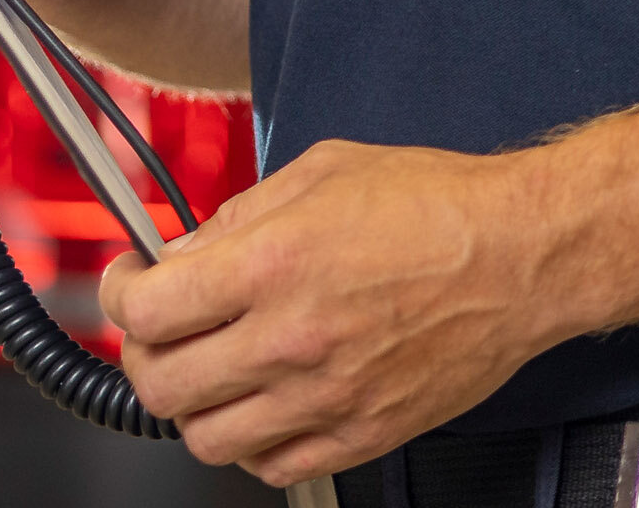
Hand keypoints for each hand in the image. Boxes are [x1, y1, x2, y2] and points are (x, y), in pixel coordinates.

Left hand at [99, 140, 573, 483]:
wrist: (520, 255)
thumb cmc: (435, 205)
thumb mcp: (321, 172)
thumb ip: (240, 216)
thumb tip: (185, 253)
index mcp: (273, 264)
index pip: (146, 309)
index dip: (119, 293)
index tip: (129, 282)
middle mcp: (291, 339)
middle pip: (161, 384)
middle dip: (145, 352)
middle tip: (160, 328)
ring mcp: (326, 397)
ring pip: (207, 438)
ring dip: (194, 405)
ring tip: (212, 367)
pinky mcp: (362, 435)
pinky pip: (273, 467)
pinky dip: (252, 442)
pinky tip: (264, 402)